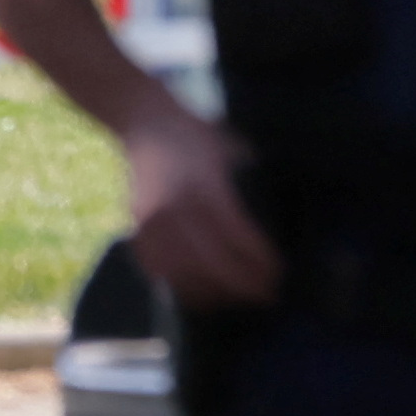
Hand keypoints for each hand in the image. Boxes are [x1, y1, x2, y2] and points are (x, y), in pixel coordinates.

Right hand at [122, 115, 278, 306]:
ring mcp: (154, 221)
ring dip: (213, 291)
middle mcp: (179, 207)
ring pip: (185, 271)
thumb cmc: (187, 127)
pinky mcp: (136, 227)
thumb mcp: (220, 140)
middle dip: (243, 283)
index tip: (278, 276)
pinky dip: (177, 284)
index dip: (258, 259)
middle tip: (265, 296)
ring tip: (234, 299)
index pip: (237, 233)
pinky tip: (194, 293)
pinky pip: (155, 266)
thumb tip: (260, 177)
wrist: (138, 115)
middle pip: (214, 261)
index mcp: (206, 185)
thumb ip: (240, 162)